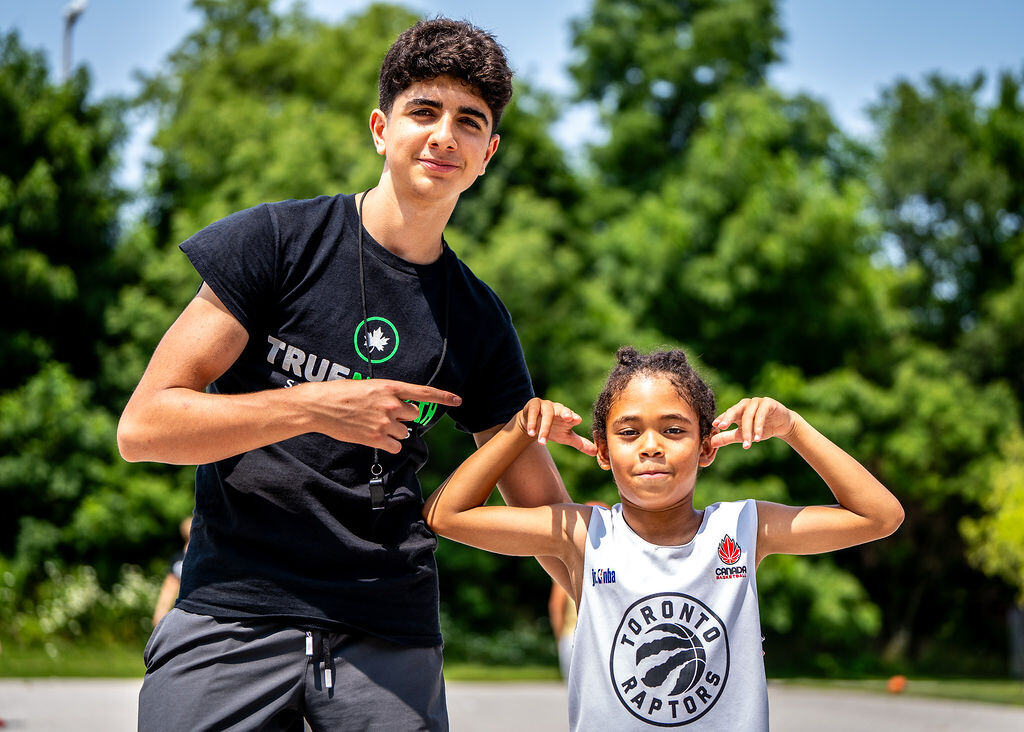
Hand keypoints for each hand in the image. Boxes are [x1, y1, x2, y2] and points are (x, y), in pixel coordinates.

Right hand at [300, 379, 461, 453]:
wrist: (320, 406)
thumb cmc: (341, 393)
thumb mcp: (368, 386)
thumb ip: (388, 395)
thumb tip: (401, 408)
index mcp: (390, 387)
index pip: (423, 392)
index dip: (443, 397)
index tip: (458, 400)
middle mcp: (391, 404)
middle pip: (414, 415)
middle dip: (403, 417)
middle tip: (384, 415)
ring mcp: (384, 422)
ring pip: (404, 432)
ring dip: (393, 432)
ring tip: (373, 424)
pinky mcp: (376, 438)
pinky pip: (395, 446)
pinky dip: (388, 445)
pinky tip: (373, 437)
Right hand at [516, 398, 597, 455]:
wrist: (533, 424)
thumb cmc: (553, 429)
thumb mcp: (566, 437)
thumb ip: (580, 443)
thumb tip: (595, 453)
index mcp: (567, 415)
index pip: (573, 416)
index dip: (575, 417)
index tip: (578, 420)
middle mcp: (557, 408)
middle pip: (562, 409)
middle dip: (565, 413)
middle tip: (569, 418)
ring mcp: (545, 406)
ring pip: (547, 414)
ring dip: (544, 428)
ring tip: (543, 442)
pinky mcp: (533, 406)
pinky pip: (533, 412)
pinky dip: (532, 423)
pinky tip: (531, 433)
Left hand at [709, 397, 796, 449]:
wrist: (782, 425)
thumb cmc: (760, 429)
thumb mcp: (742, 435)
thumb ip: (727, 437)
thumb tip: (712, 443)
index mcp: (738, 410)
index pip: (727, 414)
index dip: (721, 419)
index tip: (714, 425)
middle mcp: (746, 404)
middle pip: (735, 410)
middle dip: (728, 418)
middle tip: (722, 427)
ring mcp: (757, 402)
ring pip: (748, 415)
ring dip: (747, 431)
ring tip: (747, 444)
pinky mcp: (768, 403)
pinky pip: (761, 414)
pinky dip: (759, 426)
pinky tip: (757, 437)